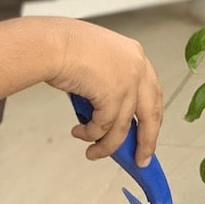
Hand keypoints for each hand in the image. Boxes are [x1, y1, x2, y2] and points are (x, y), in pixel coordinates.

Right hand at [41, 19, 163, 165]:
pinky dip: (91, 134)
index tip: (147, 135)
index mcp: (135, 55)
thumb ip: (110, 82)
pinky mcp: (114, 96)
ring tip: (93, 152)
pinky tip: (80, 133)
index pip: (152, 93)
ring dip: (107, 145)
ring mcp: (128, 83)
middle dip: (146, 142)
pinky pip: (105, 127)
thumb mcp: (98, 60)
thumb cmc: (65, 46)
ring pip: (124, 127)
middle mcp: (137, 68)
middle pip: (151, 115)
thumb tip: (108, 116)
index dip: (151, 118)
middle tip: (141, 159)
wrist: (52, 44)